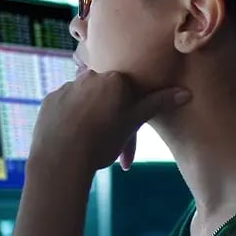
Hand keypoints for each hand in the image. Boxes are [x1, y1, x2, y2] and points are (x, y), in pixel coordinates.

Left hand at [29, 70, 190, 173]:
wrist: (61, 158)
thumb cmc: (102, 141)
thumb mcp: (133, 124)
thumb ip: (157, 104)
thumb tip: (186, 93)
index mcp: (113, 80)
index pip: (128, 89)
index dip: (130, 111)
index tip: (128, 133)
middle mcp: (88, 76)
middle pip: (105, 93)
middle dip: (110, 113)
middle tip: (109, 142)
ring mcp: (66, 88)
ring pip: (84, 99)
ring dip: (90, 116)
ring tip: (89, 143)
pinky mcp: (49, 101)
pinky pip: (65, 107)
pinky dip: (71, 120)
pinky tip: (72, 139)